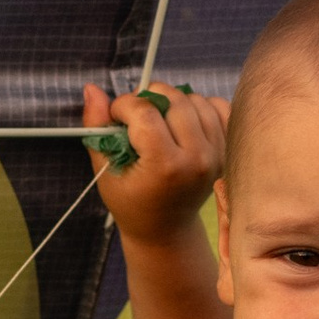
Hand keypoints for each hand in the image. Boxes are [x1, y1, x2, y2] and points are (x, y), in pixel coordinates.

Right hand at [81, 78, 228, 239]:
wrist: (165, 229)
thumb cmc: (130, 202)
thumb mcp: (105, 170)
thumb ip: (97, 127)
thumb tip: (92, 89)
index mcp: (166, 167)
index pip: (146, 112)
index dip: (124, 105)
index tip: (115, 115)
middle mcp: (197, 158)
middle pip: (174, 100)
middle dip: (148, 98)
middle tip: (136, 116)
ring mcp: (217, 153)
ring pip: (196, 99)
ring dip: (173, 101)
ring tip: (158, 121)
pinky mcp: (226, 149)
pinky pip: (218, 107)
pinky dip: (199, 105)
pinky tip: (183, 120)